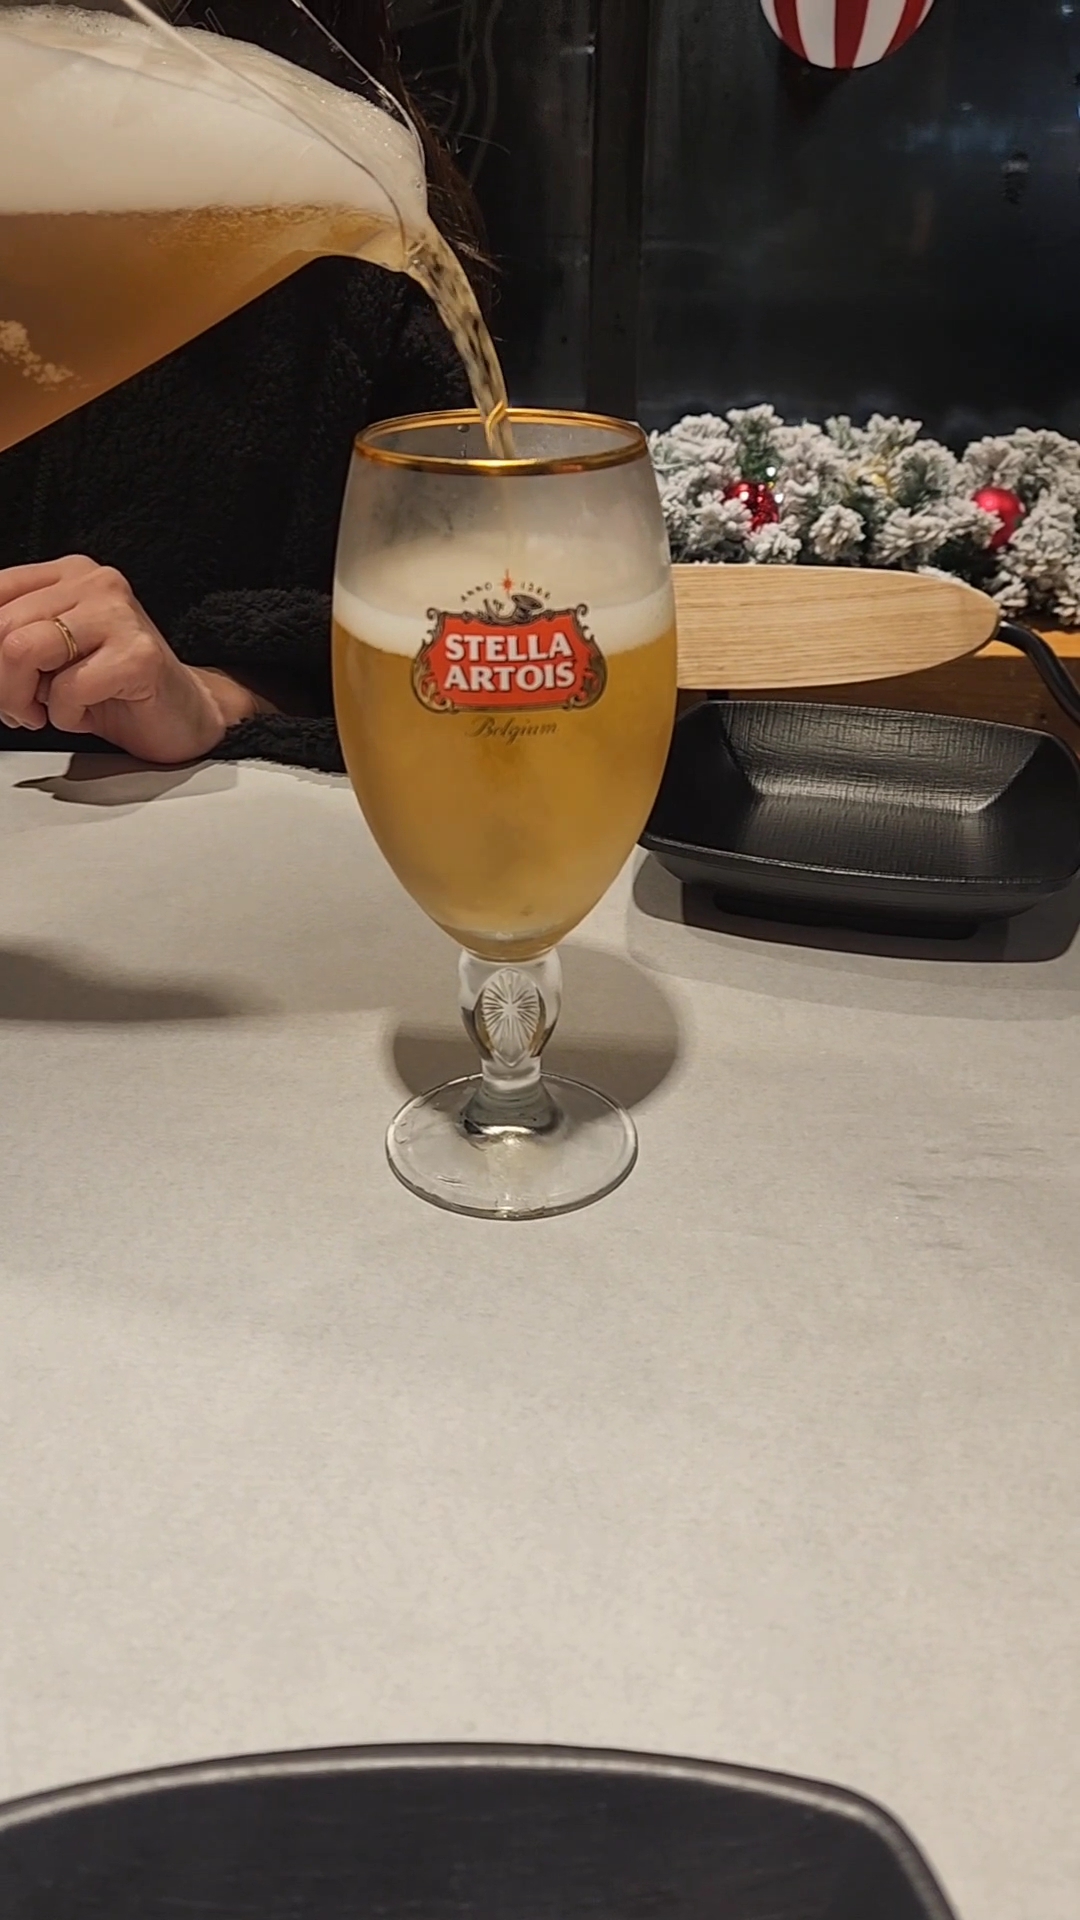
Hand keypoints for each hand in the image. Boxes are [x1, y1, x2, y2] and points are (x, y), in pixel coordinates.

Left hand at [0, 555, 265, 762]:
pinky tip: (84, 713)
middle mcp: (95, 582)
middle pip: (1, 625)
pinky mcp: (138, 655)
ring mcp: (119, 614)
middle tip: (19, 707)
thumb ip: (13, 640)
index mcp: (68, 573)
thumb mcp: (49, 656)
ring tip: (44, 712)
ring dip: (20, 698)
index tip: (1, 681)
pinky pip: (68, 688)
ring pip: (23, 649)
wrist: (184, 716)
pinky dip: (64, 715)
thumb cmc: (113, 690)